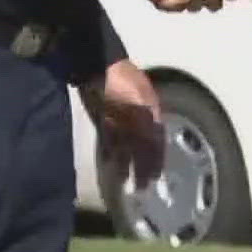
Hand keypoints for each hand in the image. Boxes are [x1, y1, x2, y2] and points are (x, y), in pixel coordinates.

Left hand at [81, 59, 164, 186]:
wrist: (94, 65)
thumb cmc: (120, 87)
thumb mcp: (139, 111)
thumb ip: (147, 133)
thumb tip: (154, 154)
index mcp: (151, 111)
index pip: (157, 141)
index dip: (157, 160)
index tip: (156, 178)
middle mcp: (138, 114)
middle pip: (142, 145)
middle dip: (142, 165)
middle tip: (140, 186)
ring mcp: (119, 115)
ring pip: (126, 143)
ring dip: (126, 161)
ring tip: (124, 180)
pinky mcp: (102, 115)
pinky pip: (109, 138)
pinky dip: (111, 151)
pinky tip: (109, 163)